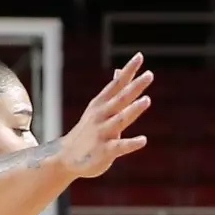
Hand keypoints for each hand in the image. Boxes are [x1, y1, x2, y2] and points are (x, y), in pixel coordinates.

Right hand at [57, 54, 153, 178]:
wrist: (66, 157)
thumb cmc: (88, 131)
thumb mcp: (98, 108)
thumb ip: (113, 91)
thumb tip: (120, 71)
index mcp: (101, 104)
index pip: (117, 84)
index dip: (128, 70)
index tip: (139, 56)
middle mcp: (102, 116)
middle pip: (121, 98)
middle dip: (135, 86)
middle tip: (149, 75)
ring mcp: (103, 133)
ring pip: (120, 119)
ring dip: (133, 110)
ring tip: (147, 100)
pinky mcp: (104, 151)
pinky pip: (119, 147)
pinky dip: (131, 143)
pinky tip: (143, 140)